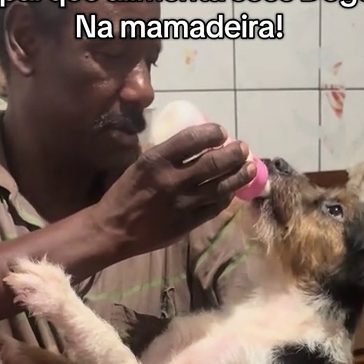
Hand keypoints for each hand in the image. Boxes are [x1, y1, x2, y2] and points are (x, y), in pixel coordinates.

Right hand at [96, 124, 254, 255]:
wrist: (114, 230)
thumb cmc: (125, 194)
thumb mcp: (140, 165)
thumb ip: (167, 155)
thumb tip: (196, 145)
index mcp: (157, 160)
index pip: (193, 139)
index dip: (213, 133)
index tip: (221, 133)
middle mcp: (173, 180)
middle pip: (214, 162)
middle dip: (234, 153)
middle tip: (243, 148)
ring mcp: (183, 203)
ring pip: (221, 186)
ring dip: (239, 175)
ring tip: (249, 167)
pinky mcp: (188, 222)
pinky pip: (215, 207)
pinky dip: (226, 196)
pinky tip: (232, 190)